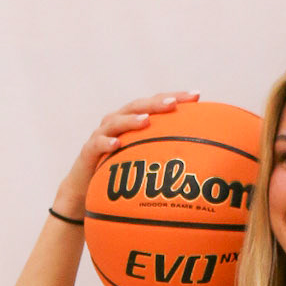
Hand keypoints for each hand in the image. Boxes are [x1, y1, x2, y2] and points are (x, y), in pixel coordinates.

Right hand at [53, 91, 200, 218]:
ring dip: (132, 120)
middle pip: (138, 106)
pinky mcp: (89, 151)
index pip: (156, 104)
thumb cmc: (120, 175)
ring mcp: (102, 134)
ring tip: (147, 121)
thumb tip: (201, 161)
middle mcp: (118, 122)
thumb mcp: (144, 163)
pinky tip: (116, 145)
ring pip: (116, 121)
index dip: (176, 97)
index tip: (197, 96)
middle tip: (174, 104)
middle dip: (156, 103)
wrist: (85, 190)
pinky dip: (106, 143)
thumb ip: (165, 156)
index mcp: (133, 121)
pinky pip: (97, 145)